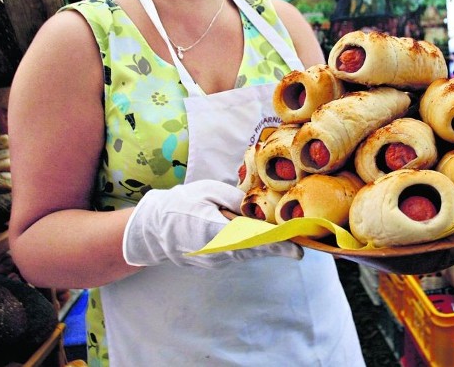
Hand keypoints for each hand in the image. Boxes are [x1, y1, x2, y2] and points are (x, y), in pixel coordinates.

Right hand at [122, 179, 302, 267]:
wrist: (153, 230)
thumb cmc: (180, 204)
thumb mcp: (206, 191)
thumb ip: (232, 199)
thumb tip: (253, 208)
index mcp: (212, 230)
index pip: (248, 238)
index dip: (271, 242)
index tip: (291, 246)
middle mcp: (215, 251)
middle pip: (252, 250)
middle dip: (277, 248)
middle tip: (300, 249)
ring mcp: (214, 260)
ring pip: (247, 254)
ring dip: (267, 249)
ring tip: (290, 245)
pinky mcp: (214, 262)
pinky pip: (238, 255)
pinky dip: (253, 249)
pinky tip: (267, 243)